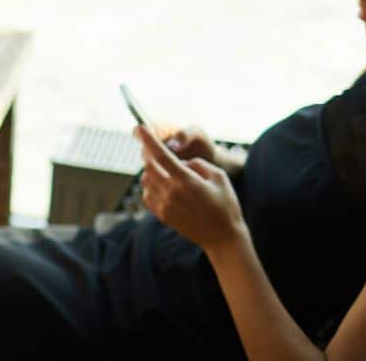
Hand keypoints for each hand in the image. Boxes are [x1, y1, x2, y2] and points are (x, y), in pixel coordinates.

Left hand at [134, 124, 246, 251]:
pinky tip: (164, 187)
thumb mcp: (219, 177)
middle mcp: (171, 193)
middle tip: (153, 150)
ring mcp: (164, 205)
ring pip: (146, 180)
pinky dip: (151, 186)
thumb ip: (197, 164)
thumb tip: (180, 163)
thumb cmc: (225, 205)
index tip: (139, 128)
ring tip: (167, 173)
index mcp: (186, 181)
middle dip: (149, 155)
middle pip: (149, 166)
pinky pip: (147, 195)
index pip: (161, 155)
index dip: (148, 140)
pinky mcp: (162, 215)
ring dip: (152, 171)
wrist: (223, 238)